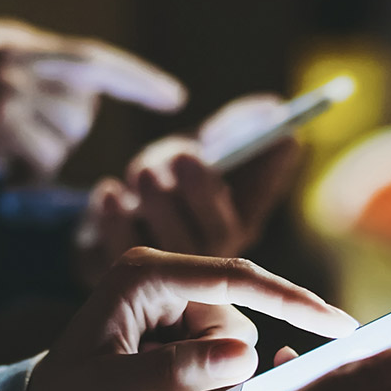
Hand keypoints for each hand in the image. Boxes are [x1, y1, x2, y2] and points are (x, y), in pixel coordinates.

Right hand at [0, 17, 184, 179]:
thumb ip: (26, 78)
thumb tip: (85, 102)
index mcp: (13, 42)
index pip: (94, 57)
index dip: (137, 79)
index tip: (173, 96)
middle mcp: (16, 56)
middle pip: (84, 106)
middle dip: (64, 134)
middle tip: (16, 142)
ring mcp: (8, 84)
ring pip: (65, 137)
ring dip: (39, 157)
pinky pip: (40, 160)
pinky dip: (23, 174)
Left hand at [27, 248, 357, 390]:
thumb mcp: (112, 390)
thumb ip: (176, 369)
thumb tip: (246, 354)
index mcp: (144, 273)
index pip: (236, 277)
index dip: (293, 300)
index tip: (341, 326)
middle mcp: (164, 278)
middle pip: (240, 315)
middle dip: (224, 363)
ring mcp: (174, 304)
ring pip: (238, 340)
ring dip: (215, 378)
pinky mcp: (182, 330)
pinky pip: (227, 356)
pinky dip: (210, 383)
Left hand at [74, 95, 301, 281]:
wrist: (108, 217)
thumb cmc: (162, 180)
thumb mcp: (193, 149)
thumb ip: (231, 129)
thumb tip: (273, 106)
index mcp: (237, 219)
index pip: (264, 198)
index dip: (274, 170)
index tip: (283, 134)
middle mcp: (212, 254)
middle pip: (217, 235)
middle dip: (202, 191)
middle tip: (185, 155)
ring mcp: (172, 278)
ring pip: (171, 248)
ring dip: (159, 204)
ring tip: (143, 171)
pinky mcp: (128, 284)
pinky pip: (124, 255)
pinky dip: (115, 221)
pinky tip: (108, 191)